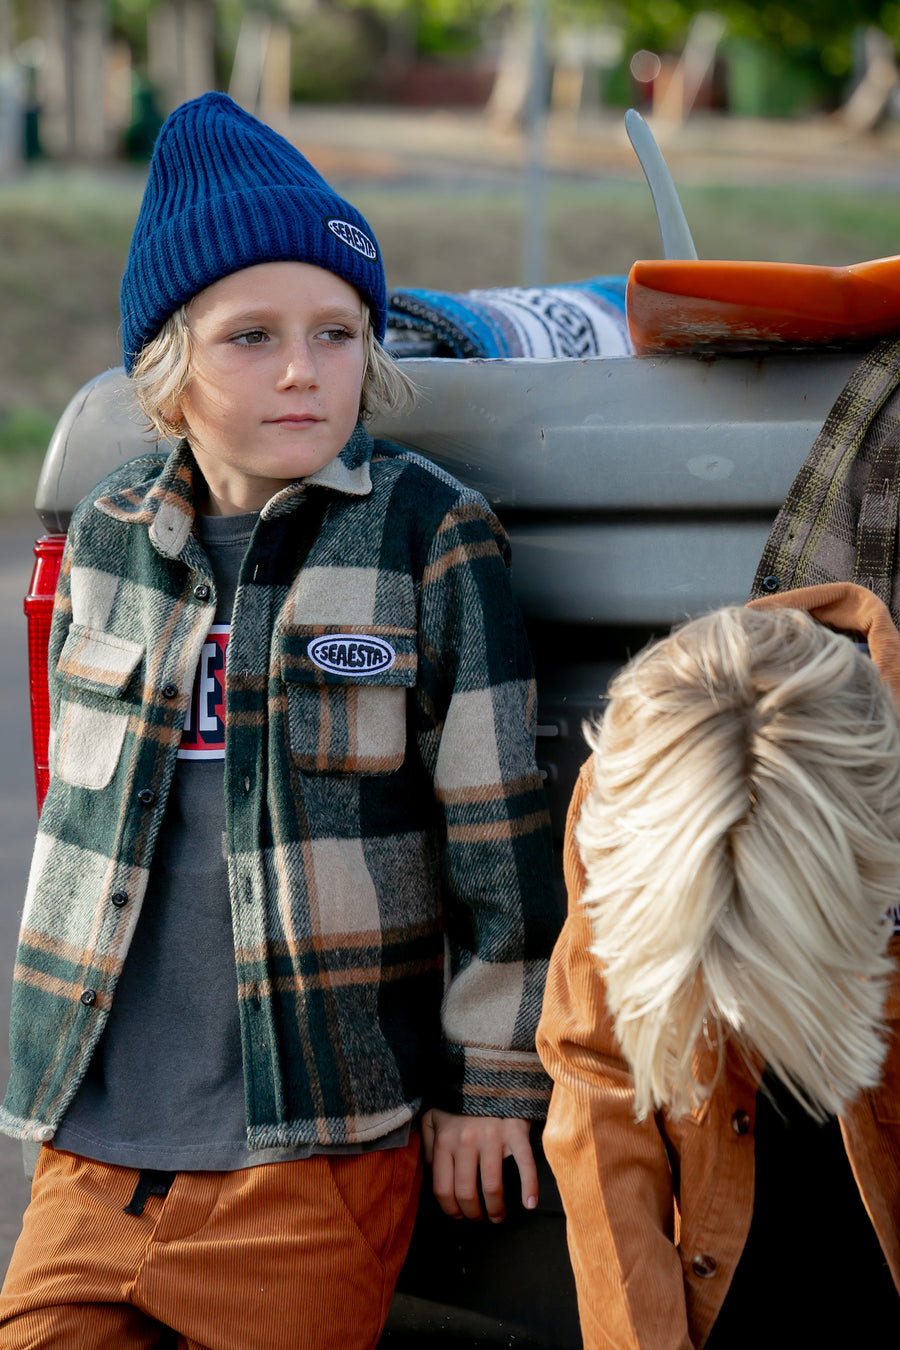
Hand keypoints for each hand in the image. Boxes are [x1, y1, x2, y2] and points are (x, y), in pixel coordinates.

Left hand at [420, 1109, 537, 1222]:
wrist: (488, 1070)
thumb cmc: (460, 1099)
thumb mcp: (433, 1116)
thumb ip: (427, 1144)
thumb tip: (431, 1173)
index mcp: (445, 1140)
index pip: (442, 1188)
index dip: (450, 1209)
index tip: (458, 1215)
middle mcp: (466, 1140)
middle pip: (466, 1192)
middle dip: (472, 1213)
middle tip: (479, 1218)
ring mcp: (492, 1136)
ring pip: (492, 1186)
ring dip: (495, 1208)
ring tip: (498, 1216)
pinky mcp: (514, 1131)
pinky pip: (524, 1164)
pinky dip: (529, 1187)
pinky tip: (529, 1203)